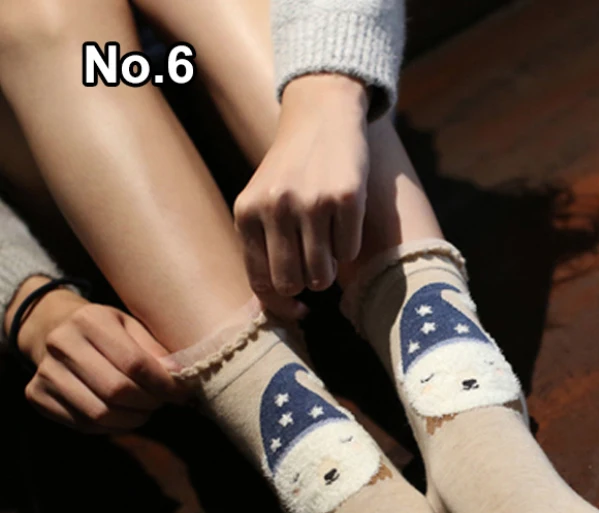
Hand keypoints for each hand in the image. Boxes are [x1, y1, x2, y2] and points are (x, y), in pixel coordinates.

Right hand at [7, 277, 185, 432]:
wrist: (52, 329)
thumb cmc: (106, 331)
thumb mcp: (132, 327)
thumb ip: (156, 350)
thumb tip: (181, 376)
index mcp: (89, 319)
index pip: (135, 363)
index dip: (164, 385)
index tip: (181, 393)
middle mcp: (61, 343)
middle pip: (117, 390)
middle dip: (149, 403)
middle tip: (161, 402)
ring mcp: (44, 372)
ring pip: (100, 413)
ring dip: (132, 419)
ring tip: (144, 410)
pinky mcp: (36, 395)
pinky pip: (83, 425)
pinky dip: (111, 427)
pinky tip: (122, 415)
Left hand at [234, 73, 369, 310]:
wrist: (322, 115)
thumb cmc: (291, 170)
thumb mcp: (262, 202)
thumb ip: (262, 247)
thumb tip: (276, 307)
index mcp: (248, 212)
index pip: (261, 282)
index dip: (282, 306)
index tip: (300, 310)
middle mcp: (276, 208)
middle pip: (292, 282)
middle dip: (307, 284)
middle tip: (315, 268)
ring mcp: (312, 203)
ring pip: (322, 274)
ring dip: (329, 269)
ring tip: (328, 243)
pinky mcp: (347, 198)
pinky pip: (349, 252)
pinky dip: (350, 245)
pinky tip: (344, 220)